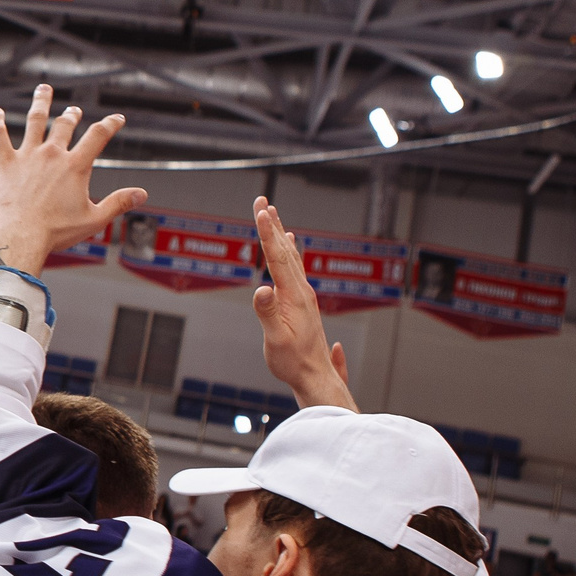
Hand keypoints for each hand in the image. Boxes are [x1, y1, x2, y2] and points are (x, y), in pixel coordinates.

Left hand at [0, 84, 145, 276]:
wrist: (20, 236)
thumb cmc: (55, 232)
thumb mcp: (94, 219)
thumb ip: (118, 203)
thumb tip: (142, 194)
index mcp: (75, 166)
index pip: (98, 135)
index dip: (110, 124)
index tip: (117, 118)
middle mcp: (52, 155)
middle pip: (64, 125)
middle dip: (71, 116)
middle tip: (74, 111)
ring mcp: (27, 156)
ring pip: (35, 121)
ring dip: (41, 103)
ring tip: (43, 90)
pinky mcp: (5, 163)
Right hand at [251, 197, 354, 410]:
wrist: (315, 375)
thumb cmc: (292, 361)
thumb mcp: (275, 340)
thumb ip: (267, 314)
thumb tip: (261, 289)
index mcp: (293, 296)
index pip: (277, 258)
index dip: (266, 233)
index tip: (259, 210)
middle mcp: (301, 290)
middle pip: (284, 250)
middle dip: (271, 224)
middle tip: (261, 200)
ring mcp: (304, 294)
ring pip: (291, 256)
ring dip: (280, 233)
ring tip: (273, 214)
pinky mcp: (303, 301)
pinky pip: (295, 266)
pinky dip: (289, 249)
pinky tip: (290, 243)